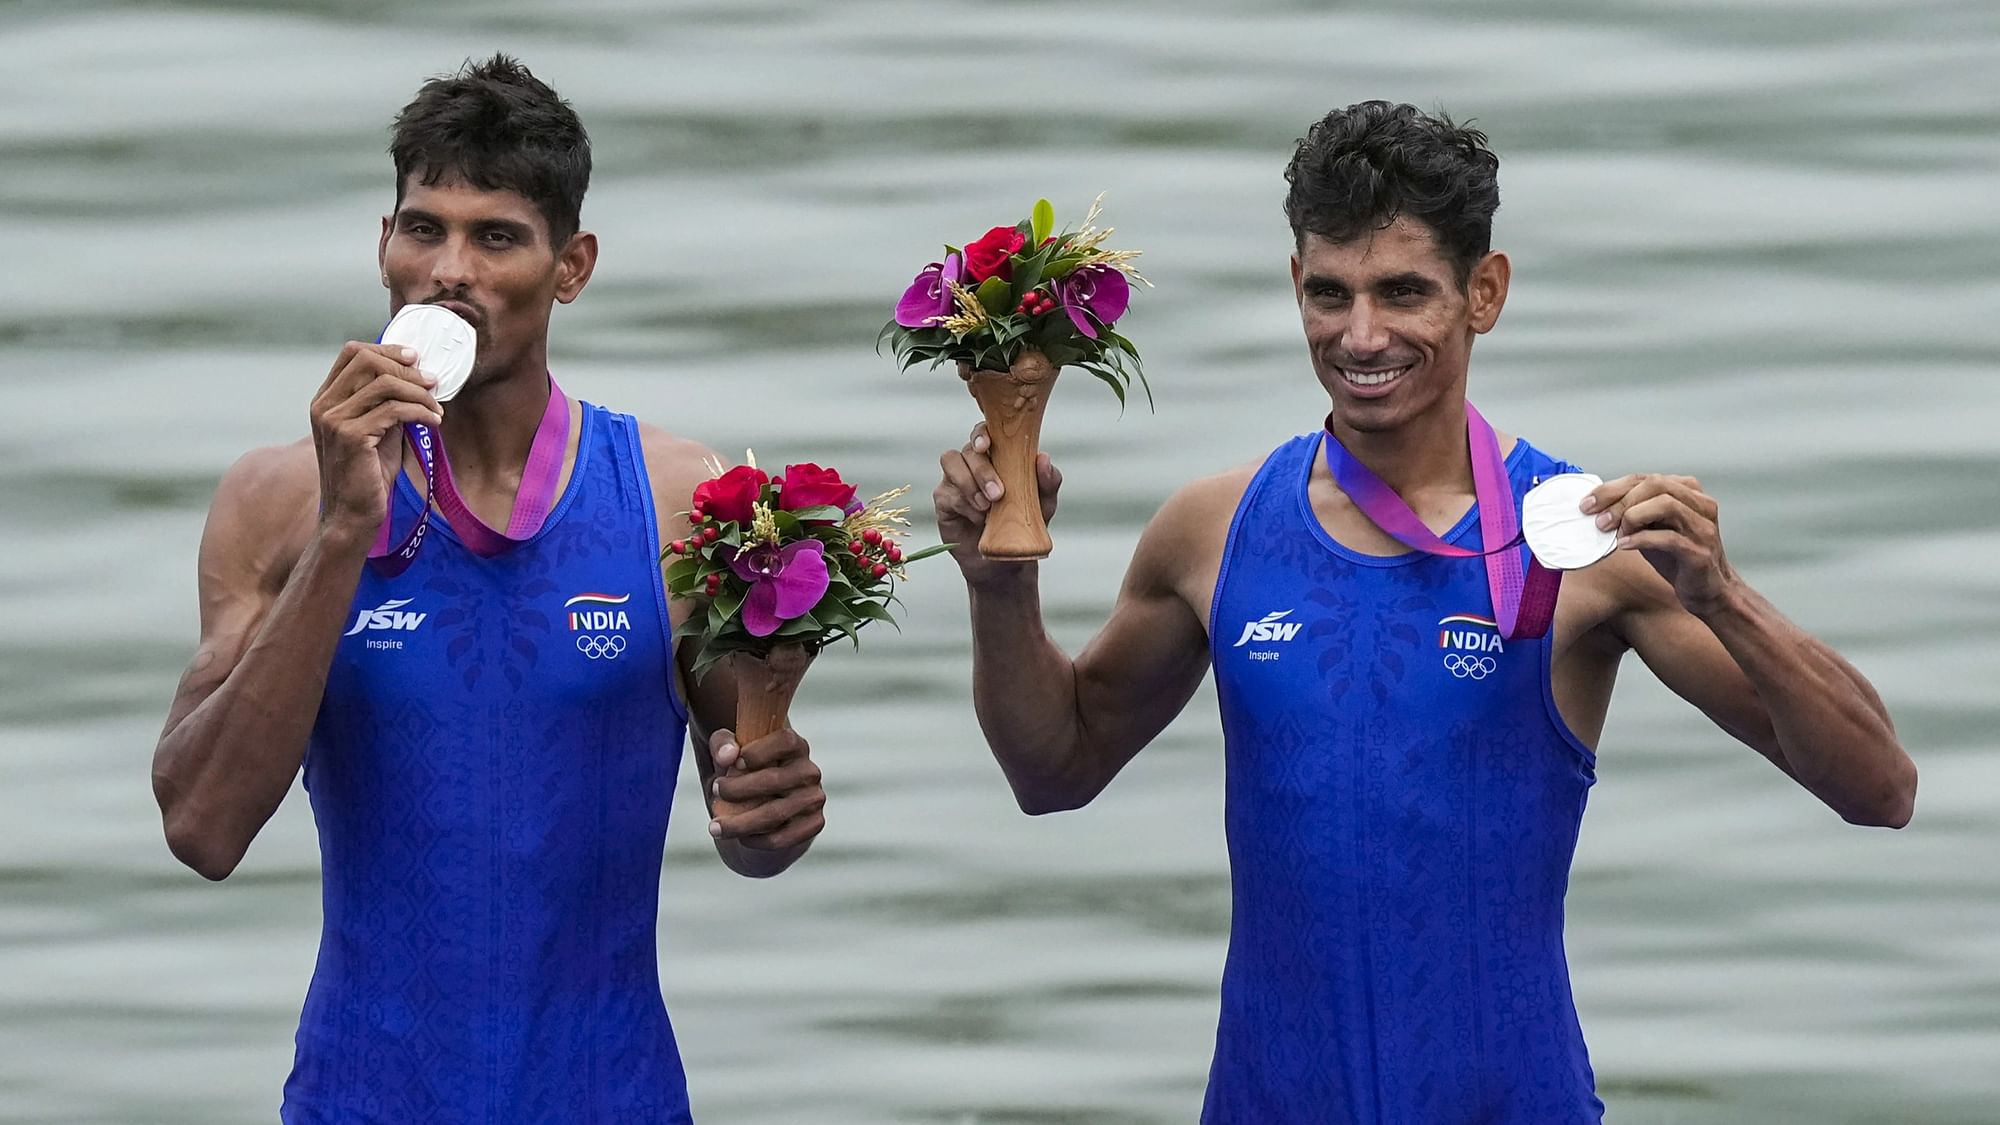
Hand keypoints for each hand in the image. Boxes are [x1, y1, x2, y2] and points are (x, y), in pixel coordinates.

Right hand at [309, 340, 442, 543]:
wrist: (353, 515)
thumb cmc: (368, 474)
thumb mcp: (378, 429)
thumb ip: (387, 402)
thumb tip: (417, 376)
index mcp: (326, 398)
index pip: (352, 353)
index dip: (387, 350)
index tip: (416, 359)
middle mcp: (324, 404)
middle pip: (368, 360)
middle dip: (407, 369)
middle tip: (433, 384)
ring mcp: (334, 419)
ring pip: (385, 384)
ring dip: (420, 393)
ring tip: (437, 410)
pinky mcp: (350, 436)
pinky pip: (394, 410)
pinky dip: (420, 412)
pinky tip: (433, 423)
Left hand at [705, 727, 825, 850]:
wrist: (759, 811)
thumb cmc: (742, 774)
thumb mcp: (728, 754)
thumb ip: (722, 744)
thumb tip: (728, 756)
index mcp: (794, 745)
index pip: (785, 741)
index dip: (758, 752)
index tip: (734, 763)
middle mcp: (809, 770)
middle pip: (775, 779)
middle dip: (737, 789)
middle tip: (714, 791)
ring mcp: (814, 798)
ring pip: (776, 813)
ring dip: (740, 823)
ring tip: (714, 826)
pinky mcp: (814, 823)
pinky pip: (784, 837)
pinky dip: (757, 840)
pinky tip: (740, 838)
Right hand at [933, 420, 1062, 583]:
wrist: (1006, 561)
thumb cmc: (1024, 525)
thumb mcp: (1044, 505)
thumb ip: (1048, 482)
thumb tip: (1043, 458)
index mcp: (998, 456)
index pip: (985, 432)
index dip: (982, 432)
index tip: (987, 445)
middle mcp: (974, 462)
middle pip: (969, 449)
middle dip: (983, 470)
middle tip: (998, 495)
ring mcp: (956, 479)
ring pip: (952, 462)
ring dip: (970, 483)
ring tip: (987, 508)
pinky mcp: (944, 499)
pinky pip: (946, 491)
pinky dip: (964, 503)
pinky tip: (978, 518)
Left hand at [1581, 473, 1740, 616]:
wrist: (1707, 590)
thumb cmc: (1676, 557)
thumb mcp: (1652, 528)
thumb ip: (1633, 512)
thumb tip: (1596, 506)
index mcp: (1688, 492)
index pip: (1644, 478)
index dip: (1612, 488)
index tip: (1587, 504)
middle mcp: (1700, 504)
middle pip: (1654, 485)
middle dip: (1620, 501)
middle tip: (1599, 521)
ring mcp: (1703, 527)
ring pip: (1665, 504)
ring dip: (1632, 517)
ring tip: (1616, 533)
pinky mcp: (1701, 551)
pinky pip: (1669, 538)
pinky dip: (1641, 539)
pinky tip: (1625, 545)